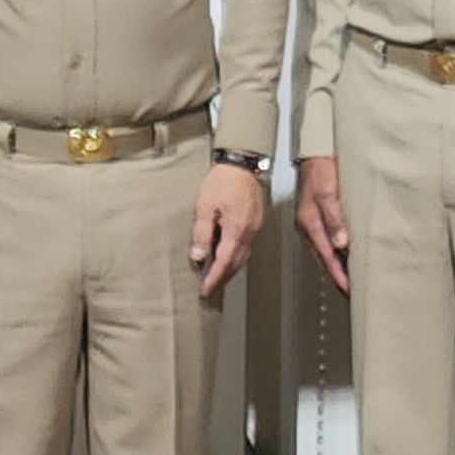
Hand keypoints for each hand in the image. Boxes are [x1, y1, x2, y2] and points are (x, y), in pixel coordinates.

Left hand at [191, 161, 269, 295]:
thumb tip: (198, 257)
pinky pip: (247, 246)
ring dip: (230, 268)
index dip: (213, 279)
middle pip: (236, 264)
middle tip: (209, 288)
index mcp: (236, 231)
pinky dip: (236, 256)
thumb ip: (202, 233)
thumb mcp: (205, 206)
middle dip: (223, 278)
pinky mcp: (256, 221)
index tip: (204, 290)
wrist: (243, 164)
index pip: (224, 263)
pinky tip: (227, 255)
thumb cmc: (222, 182)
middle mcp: (249, 233)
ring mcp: (255, 228)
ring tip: (217, 276)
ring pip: (243, 256)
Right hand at [295, 155, 352, 294]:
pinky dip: (338, 251)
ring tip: (352, 279)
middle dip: (339, 275)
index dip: (338, 274)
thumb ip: (334, 218)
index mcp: (309, 223)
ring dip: (339, 265)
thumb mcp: (327, 192)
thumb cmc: (321, 168)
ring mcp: (314, 221)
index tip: (349, 289)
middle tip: (353, 292)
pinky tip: (347, 254)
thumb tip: (341, 244)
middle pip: (325, 258)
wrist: (317, 150)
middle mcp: (310, 225)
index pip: (326, 257)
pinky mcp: (320, 215)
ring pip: (327, 250)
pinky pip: (329, 239)